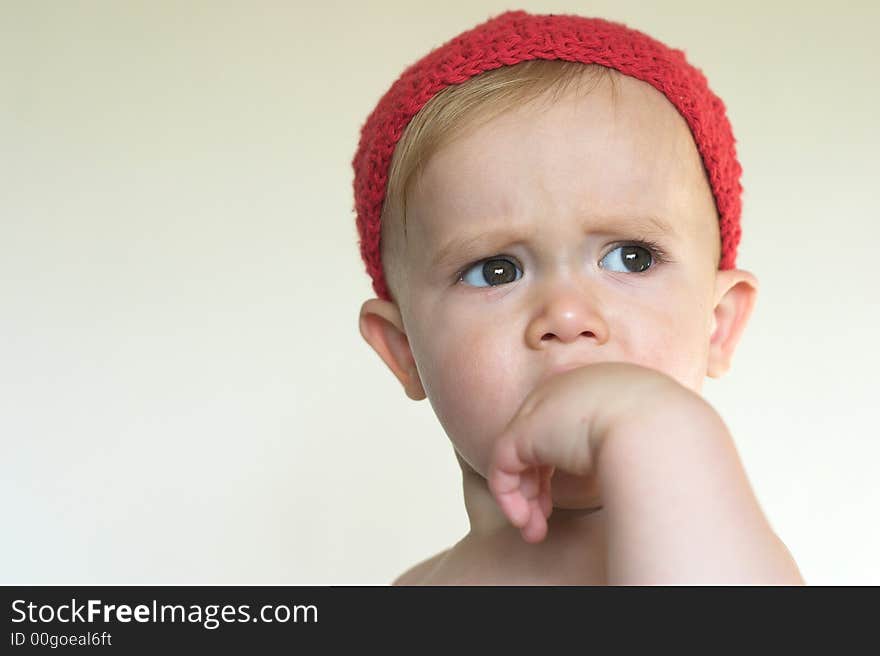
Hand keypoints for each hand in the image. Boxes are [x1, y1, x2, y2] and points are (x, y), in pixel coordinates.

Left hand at [487, 361, 689, 542]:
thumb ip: (637, 440)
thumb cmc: (669, 436)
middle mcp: (568, 387)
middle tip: (543, 519)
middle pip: (540, 438)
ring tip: (534, 531)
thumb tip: (637, 459)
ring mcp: (543, 406)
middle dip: (539, 484)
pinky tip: (525, 523)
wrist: (660, 430)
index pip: (567, 424)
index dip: (563, 461)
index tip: (571, 495)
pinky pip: (504, 466)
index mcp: (601, 383)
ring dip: (525, 498)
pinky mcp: (524, 430)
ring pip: (519, 455)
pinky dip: (511, 499)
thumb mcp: (654, 432)